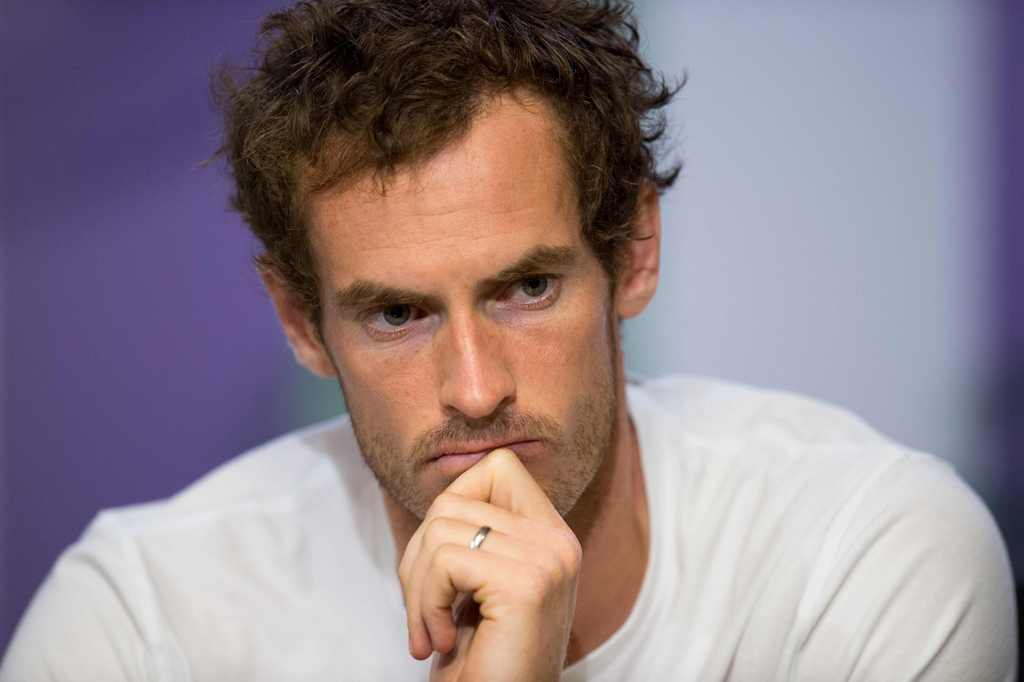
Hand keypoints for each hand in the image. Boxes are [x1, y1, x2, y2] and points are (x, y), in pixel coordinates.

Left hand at [398, 448, 581, 681]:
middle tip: (424, 609)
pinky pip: (443, 562)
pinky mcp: (526, 584)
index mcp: (553, 535)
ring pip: (440, 529)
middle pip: (454, 498)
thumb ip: (476, 531)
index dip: (453, 503)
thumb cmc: (482, 660)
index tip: (445, 563)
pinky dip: (423, 606)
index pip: (497, 465)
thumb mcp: (480, 583)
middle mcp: (559, 540)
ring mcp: (548, 559)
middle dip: (418, 555)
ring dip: (417, 589)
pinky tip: (442, 642)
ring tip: (433, 631)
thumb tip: (443, 487)